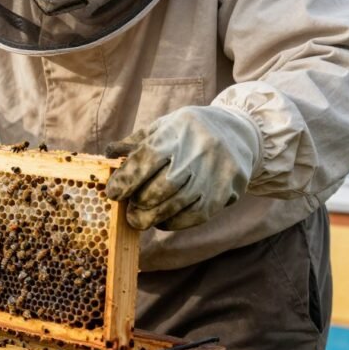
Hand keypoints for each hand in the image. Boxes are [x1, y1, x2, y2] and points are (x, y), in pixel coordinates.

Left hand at [105, 105, 261, 230]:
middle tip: (129, 210)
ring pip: (178, 204)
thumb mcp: (162, 127)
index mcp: (177, 130)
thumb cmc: (189, 132)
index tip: (112, 193)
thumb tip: (106, 157)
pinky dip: (174, 222)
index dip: (125, 180)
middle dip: (139, 203)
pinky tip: (164, 220)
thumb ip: (134, 143)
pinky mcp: (228, 190)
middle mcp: (199, 150)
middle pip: (161, 187)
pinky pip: (196, 215)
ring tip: (141, 218)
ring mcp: (216, 172)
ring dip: (153, 217)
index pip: (146, 159)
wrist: (241, 133)